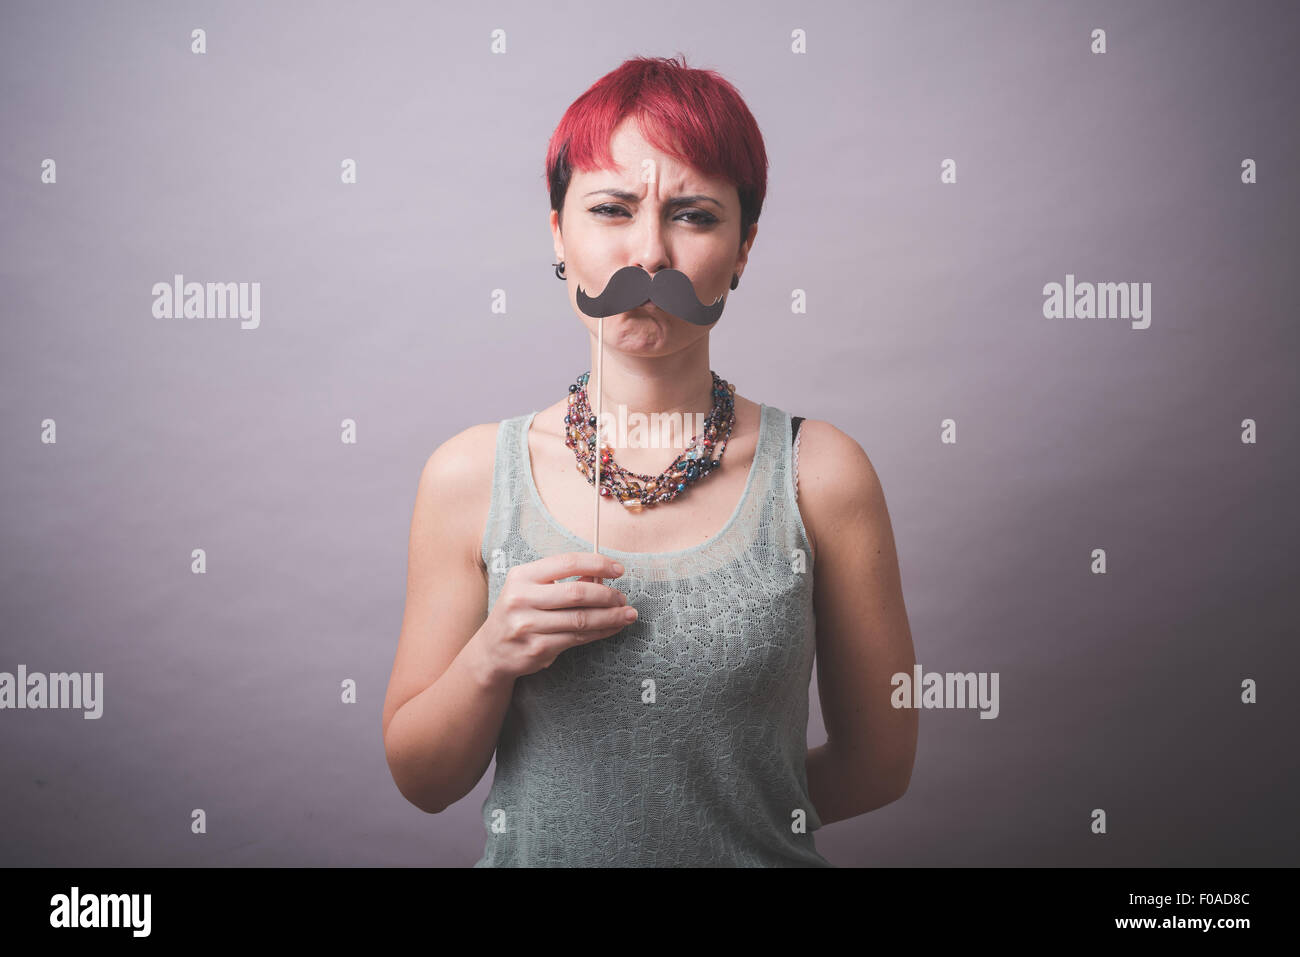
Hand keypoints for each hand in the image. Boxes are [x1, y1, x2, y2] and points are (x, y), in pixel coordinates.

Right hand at [470, 552, 634, 682]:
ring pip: (581, 619)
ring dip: (610, 617)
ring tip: (627, 614)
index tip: (618, 569)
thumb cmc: (519, 613)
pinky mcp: (538, 648)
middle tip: (623, 598)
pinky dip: (601, 632)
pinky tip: (613, 628)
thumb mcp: (532, 589)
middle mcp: (522, 599)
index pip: (567, 563)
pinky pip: (578, 638)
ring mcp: (529, 625)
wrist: (492, 651)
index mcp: (523, 576)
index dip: (597, 564)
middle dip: (607, 595)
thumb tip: (601, 575)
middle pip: (577, 593)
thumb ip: (564, 581)